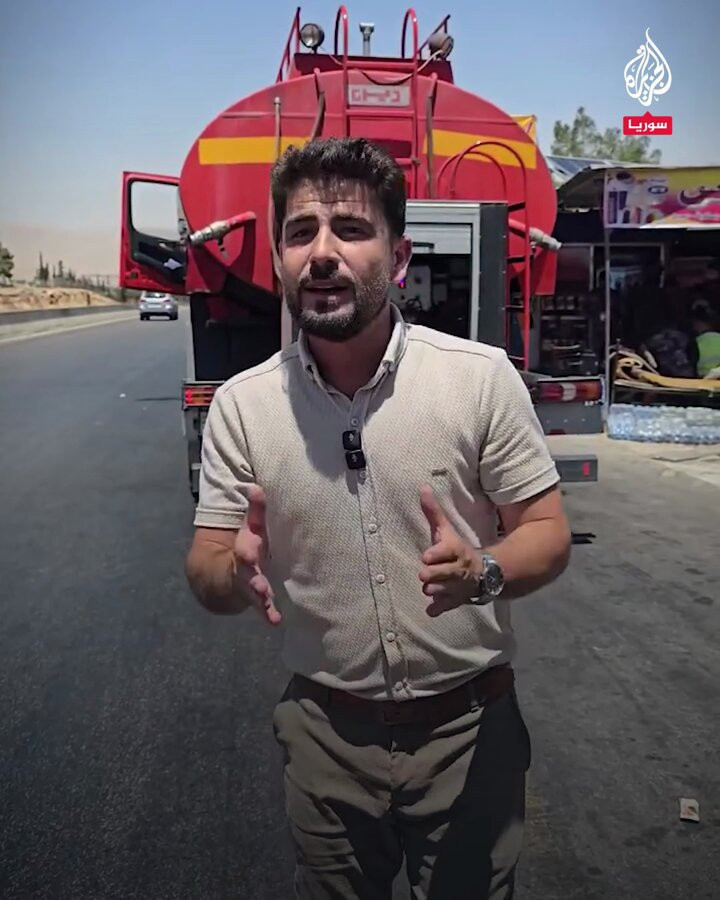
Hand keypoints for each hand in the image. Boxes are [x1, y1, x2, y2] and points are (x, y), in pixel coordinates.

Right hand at [233, 485, 281, 624]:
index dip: (247, 550)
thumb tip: (256, 487)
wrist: (224, 573)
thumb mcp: (252, 526)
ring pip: (253, 592)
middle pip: (247, 574)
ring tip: (265, 599)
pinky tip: (275, 621)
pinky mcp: (259, 600)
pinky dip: (268, 614)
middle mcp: (246, 569)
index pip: (245, 548)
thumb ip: (257, 509)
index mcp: (246, 548)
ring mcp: (251, 586)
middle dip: (253, 578)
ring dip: (260, 596)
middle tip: (259, 584)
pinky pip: (263, 608)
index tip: (249, 553)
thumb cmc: (249, 544)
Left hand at [418, 485, 481, 616]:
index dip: (436, 554)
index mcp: (455, 551)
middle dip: (433, 574)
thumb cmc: (457, 549)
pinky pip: (446, 606)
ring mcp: (456, 587)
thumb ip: (433, 512)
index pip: (446, 552)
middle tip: (424, 574)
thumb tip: (422, 487)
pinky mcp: (455, 600)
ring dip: (434, 590)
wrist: (484, 572)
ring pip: (442, 591)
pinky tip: (431, 610)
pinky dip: (438, 608)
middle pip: (442, 573)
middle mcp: (456, 570)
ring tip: (429, 588)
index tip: (426, 556)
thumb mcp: (447, 531)